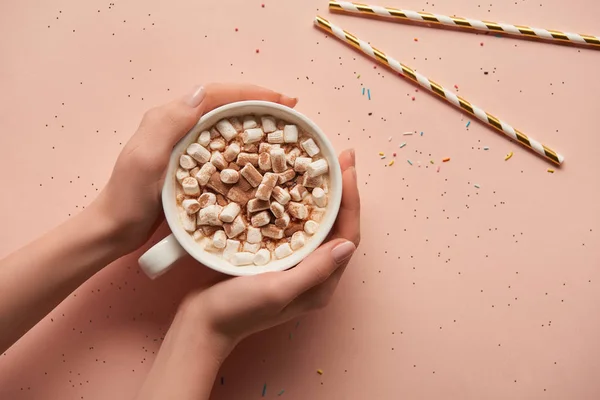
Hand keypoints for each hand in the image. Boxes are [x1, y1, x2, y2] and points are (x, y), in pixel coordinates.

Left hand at [94, 83, 296, 254]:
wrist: (114, 229)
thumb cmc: (128, 198)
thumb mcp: (146, 159)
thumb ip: (169, 123)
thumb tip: (202, 93)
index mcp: (169, 118)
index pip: (216, 95)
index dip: (251, 93)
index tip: (282, 100)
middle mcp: (178, 125)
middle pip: (224, 103)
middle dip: (259, 102)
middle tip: (290, 110)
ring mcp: (184, 144)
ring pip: (225, 121)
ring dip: (254, 119)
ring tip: (282, 125)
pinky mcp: (190, 162)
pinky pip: (222, 143)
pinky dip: (244, 141)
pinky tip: (259, 152)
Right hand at [177, 149, 359, 354]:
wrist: (201, 323)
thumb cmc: (237, 311)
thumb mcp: (276, 289)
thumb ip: (313, 270)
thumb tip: (347, 245)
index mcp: (321, 284)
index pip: (347, 236)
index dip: (352, 200)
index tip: (347, 167)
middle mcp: (314, 274)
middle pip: (338, 226)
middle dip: (342, 191)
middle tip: (342, 157)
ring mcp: (296, 265)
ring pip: (318, 223)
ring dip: (324, 194)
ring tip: (324, 165)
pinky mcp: (278, 257)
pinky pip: (296, 225)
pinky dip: (299, 203)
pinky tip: (293, 184)